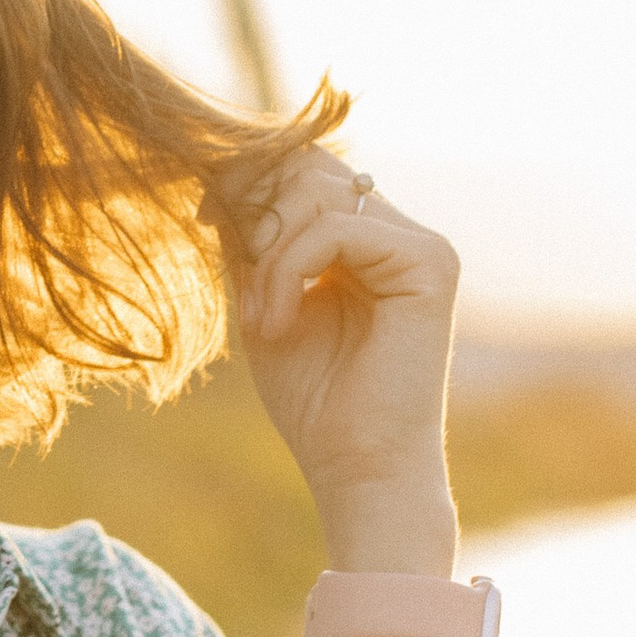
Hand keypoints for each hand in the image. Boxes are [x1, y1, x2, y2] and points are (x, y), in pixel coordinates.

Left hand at [221, 151, 459, 569]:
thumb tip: (219, 174)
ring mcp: (421, 244)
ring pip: (317, 194)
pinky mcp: (430, 263)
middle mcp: (400, 233)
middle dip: (253, 212)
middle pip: (309, 168)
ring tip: (258, 318)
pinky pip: (334, 229)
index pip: (304, 171)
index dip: (248, 182)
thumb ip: (251, 240)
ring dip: (267, 254)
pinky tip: (275, 325)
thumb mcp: (262, 301)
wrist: (357, 468)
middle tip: (232, 269)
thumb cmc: (312, 398)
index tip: (204, 220)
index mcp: (367, 239)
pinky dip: (288, 271)